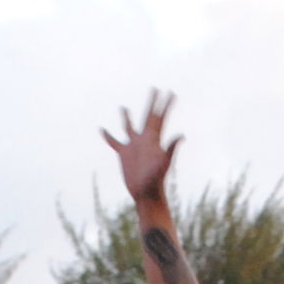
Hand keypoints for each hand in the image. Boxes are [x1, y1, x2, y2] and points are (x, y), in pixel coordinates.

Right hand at [101, 92, 179, 206]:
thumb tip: (181, 135)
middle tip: (155, 88)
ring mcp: (133, 146)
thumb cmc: (156, 181)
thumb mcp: (164, 163)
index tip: (171, 92)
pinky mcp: (124, 155)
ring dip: (126, 117)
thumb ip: (171, 148)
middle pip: (148, 116)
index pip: (160, 117)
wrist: (145, 194)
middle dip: (152, 102)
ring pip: (129, 127)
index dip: (166, 105)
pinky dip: (108, 136)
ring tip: (123, 107)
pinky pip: (114, 143)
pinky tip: (102, 130)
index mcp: (154, 139)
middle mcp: (144, 139)